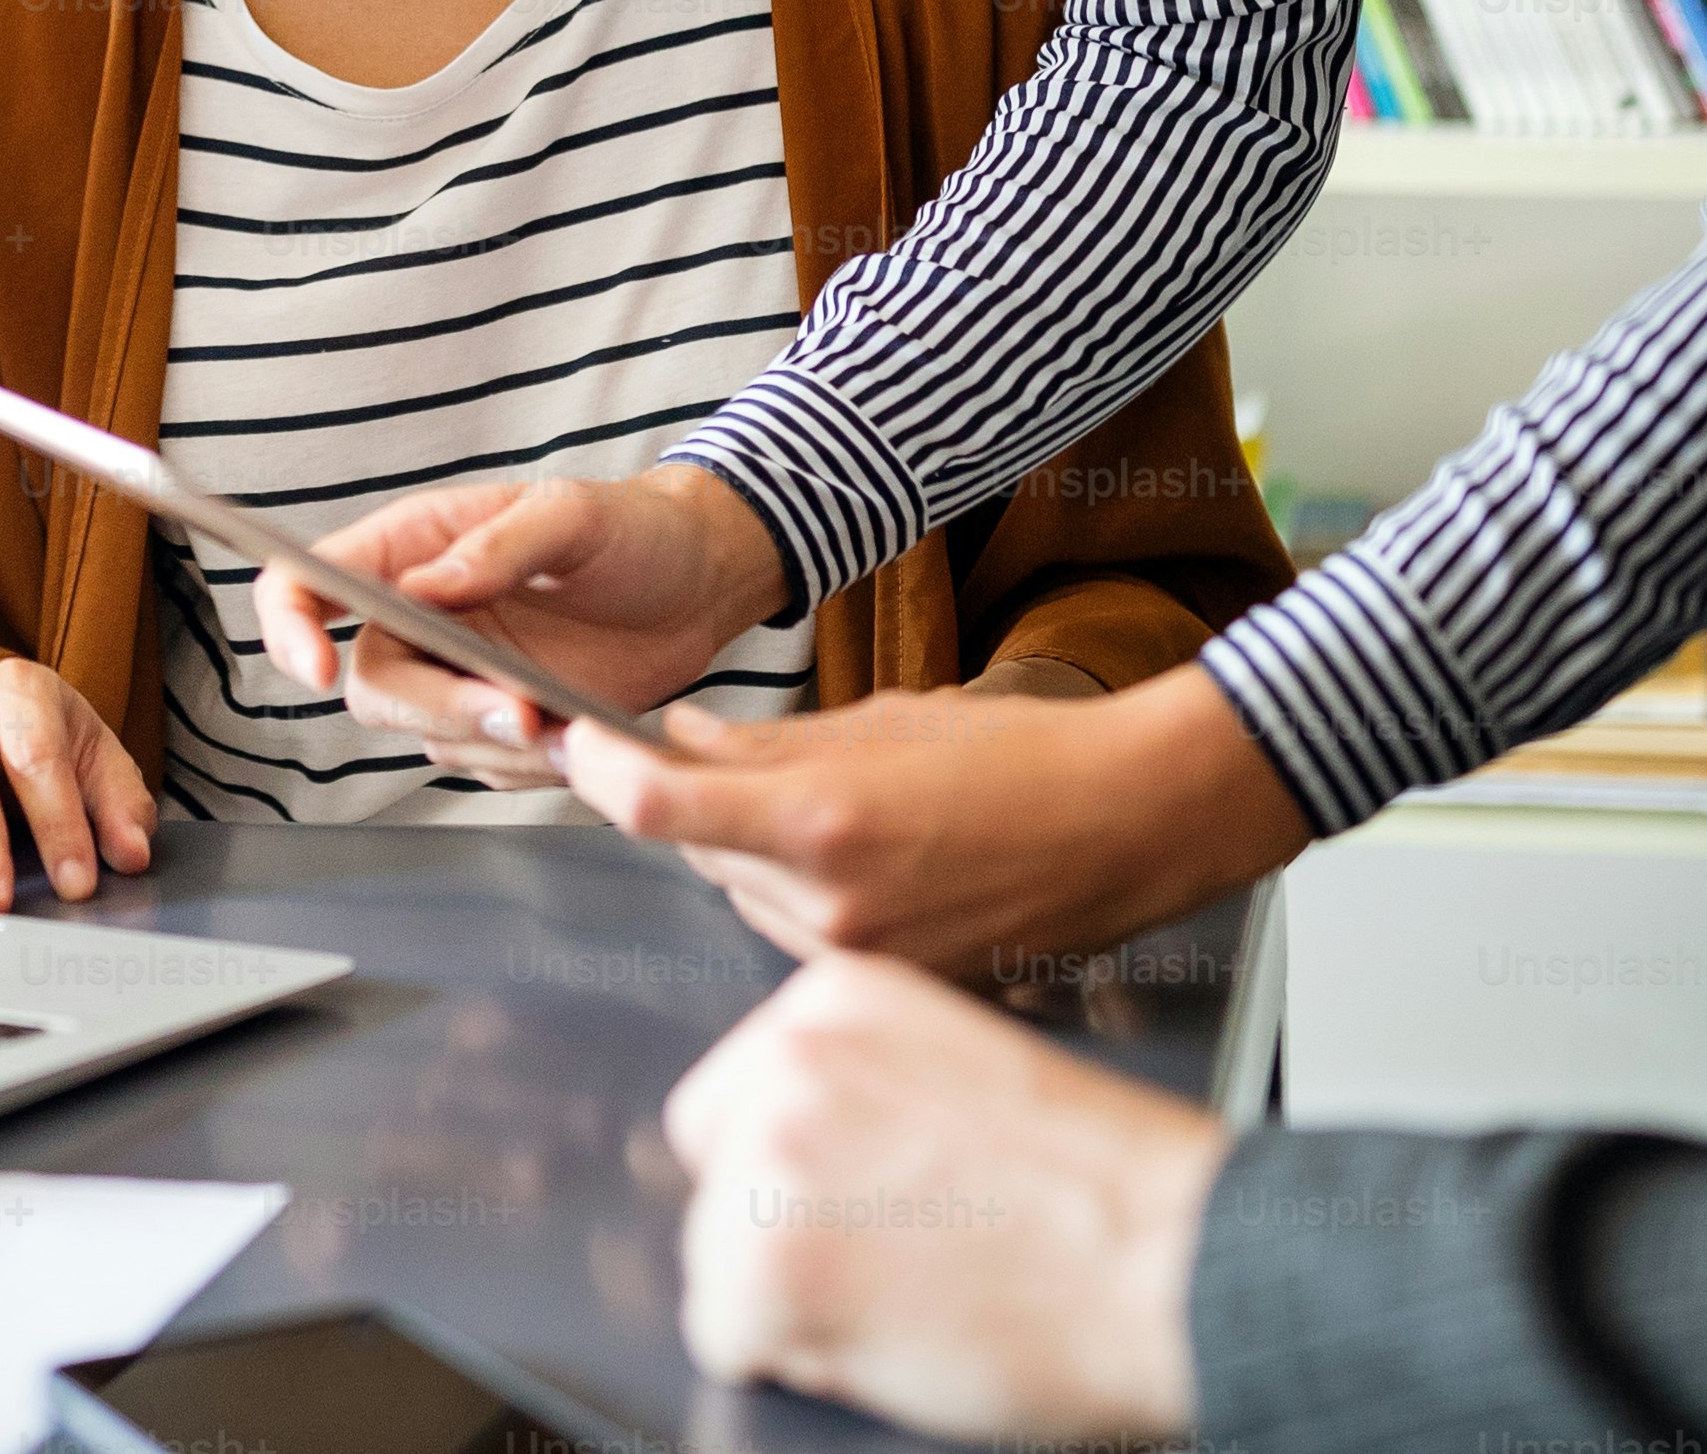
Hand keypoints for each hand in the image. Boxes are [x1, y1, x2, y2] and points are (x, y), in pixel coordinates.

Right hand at [251, 465, 789, 784]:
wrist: (700, 586)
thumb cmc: (632, 529)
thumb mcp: (573, 515)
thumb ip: (498, 547)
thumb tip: (421, 589)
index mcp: (412, 547)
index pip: (306, 582)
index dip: (288, 626)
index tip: (315, 667)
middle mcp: (418, 616)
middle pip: (370, 685)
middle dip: (440, 708)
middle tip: (521, 710)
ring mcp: (455, 676)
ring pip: (428, 736)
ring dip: (495, 740)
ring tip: (570, 716)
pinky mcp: (497, 724)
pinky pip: (484, 767)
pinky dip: (529, 763)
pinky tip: (579, 729)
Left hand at [562, 664, 1309, 976]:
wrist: (1129, 826)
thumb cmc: (1018, 756)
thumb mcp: (878, 720)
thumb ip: (760, 745)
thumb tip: (671, 744)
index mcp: (819, 824)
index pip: (656, 811)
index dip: (598, 772)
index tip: (577, 741)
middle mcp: (826, 907)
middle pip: (701, 853)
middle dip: (703, 806)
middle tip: (743, 762)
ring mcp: (857, 959)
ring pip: (747, 896)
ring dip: (758, 854)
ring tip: (847, 810)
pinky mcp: (888, 986)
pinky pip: (801, 934)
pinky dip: (807, 893)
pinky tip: (877, 858)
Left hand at [667, 950, 1225, 1442]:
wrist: (1171, 1259)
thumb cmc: (1101, 1191)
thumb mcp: (958, 1075)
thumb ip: (854, 1093)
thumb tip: (773, 1154)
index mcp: (835, 1004)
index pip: (733, 1105)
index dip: (791, 1179)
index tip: (859, 1204)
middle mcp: (790, 1062)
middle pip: (717, 1184)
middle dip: (783, 1238)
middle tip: (897, 1261)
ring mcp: (772, 1159)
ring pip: (716, 1266)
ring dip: (793, 1302)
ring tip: (910, 1296)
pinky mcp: (772, 1262)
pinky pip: (728, 1339)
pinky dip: (798, 1361)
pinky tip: (893, 1336)